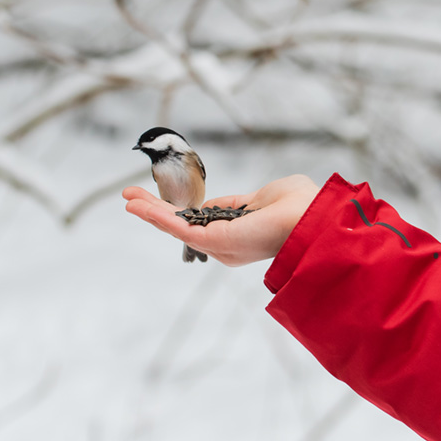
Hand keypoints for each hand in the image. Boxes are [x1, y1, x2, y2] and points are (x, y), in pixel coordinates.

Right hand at [123, 175, 319, 266]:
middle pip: (183, 227)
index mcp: (240, 232)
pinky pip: (180, 229)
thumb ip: (239, 201)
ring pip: (176, 228)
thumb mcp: (265, 196)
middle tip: (130, 197)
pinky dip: (157, 217)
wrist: (313, 215)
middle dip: (156, 211)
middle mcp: (227, 244)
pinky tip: (138, 206)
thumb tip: (214, 205)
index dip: (181, 210)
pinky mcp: (215, 242)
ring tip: (127, 198)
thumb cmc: (300, 205)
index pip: (202, 222)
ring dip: (150, 212)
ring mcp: (220, 245)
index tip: (162, 199)